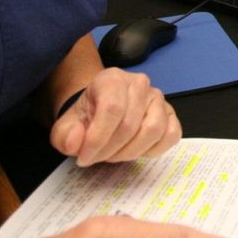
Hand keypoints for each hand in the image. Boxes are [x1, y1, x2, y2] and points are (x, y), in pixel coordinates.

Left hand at [50, 69, 180, 166]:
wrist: (101, 111)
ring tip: (115, 154)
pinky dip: (155, 150)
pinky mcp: (171, 114)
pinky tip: (137, 151)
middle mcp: (139, 83)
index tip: (84, 157)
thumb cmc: (86, 118)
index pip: (111, 109)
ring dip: (131, 152)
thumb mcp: (66, 128)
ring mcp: (158, 98)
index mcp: (112, 79)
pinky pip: (171, 134)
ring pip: (153, 130)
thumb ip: (65, 137)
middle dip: (111, 150)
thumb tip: (76, 142)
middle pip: (130, 124)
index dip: (98, 139)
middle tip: (97, 158)